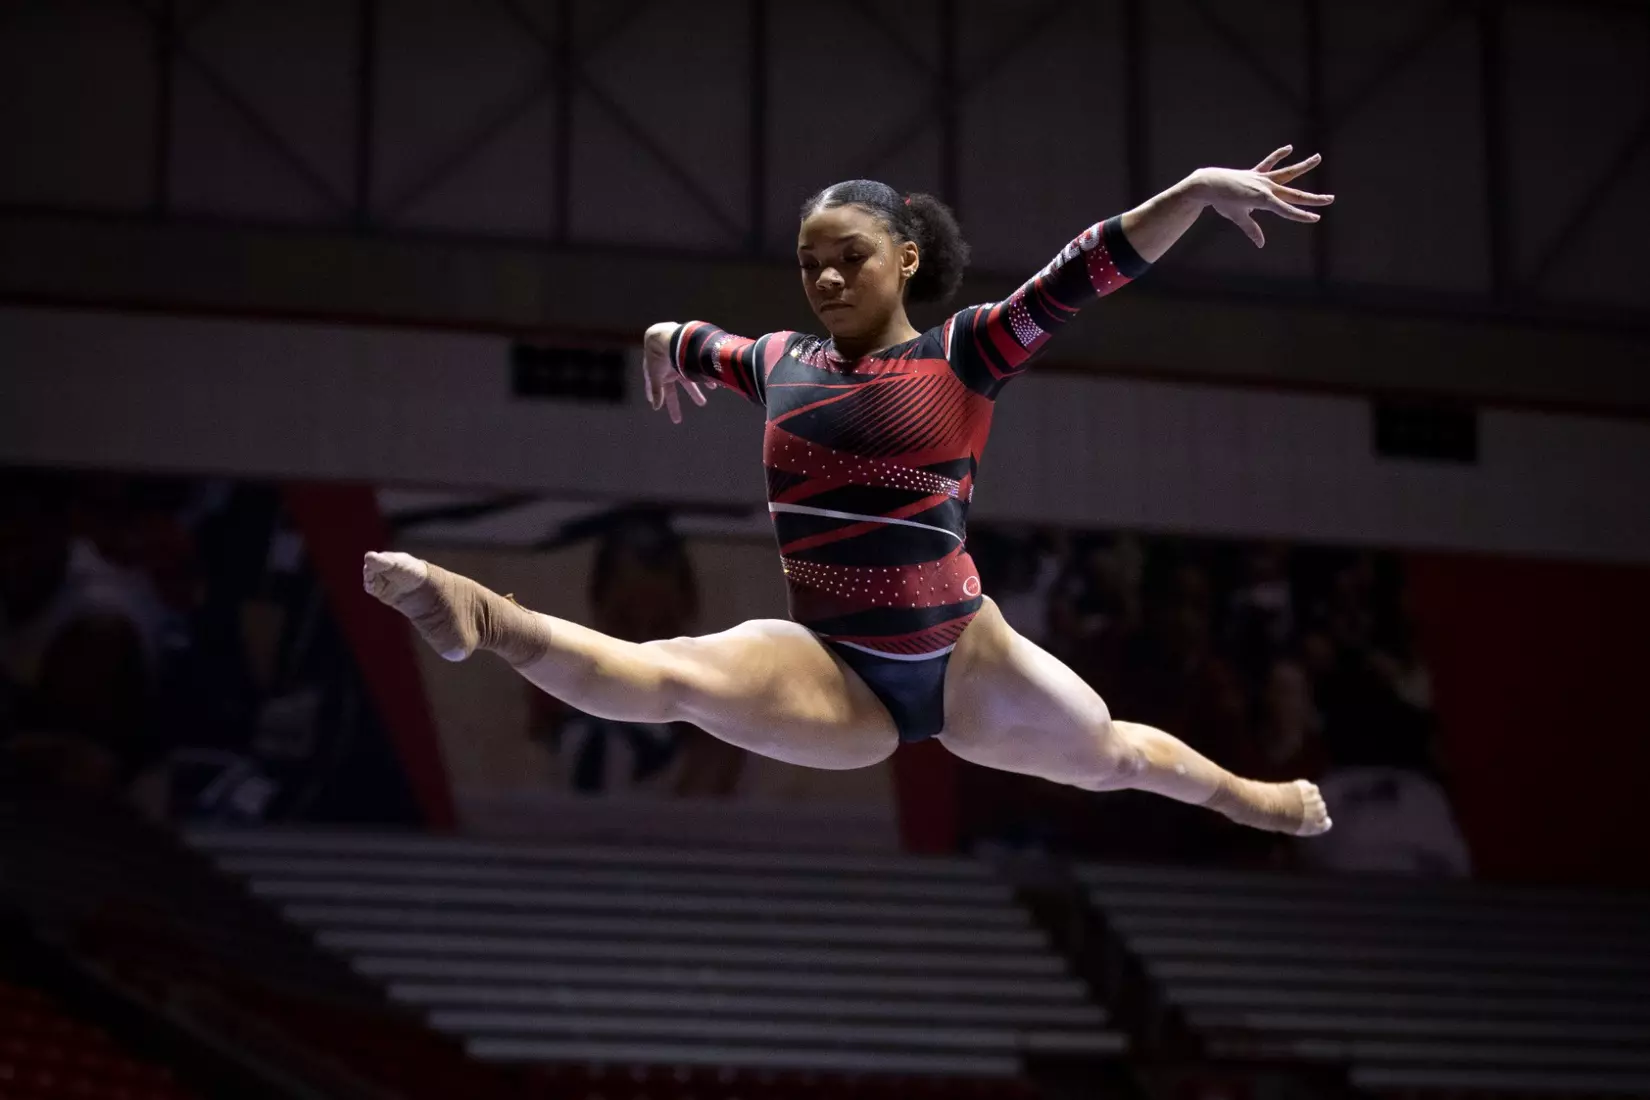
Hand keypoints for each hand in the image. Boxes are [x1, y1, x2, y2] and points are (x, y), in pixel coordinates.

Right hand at [641, 322, 707, 424]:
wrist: (667, 334)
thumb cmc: (657, 353)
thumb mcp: (655, 374)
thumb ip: (656, 391)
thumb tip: (655, 408)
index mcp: (659, 375)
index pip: (659, 392)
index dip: (659, 400)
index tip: (657, 408)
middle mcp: (669, 372)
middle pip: (673, 392)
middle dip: (675, 406)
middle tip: (677, 420)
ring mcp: (679, 366)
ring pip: (688, 383)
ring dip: (695, 393)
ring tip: (703, 403)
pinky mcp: (689, 361)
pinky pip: (699, 373)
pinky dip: (705, 379)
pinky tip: (713, 385)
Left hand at [1192, 145, 1333, 247]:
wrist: (1209, 184)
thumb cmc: (1222, 203)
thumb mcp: (1237, 217)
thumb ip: (1251, 229)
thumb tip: (1260, 244)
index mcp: (1264, 200)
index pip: (1287, 210)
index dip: (1302, 216)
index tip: (1316, 218)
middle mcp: (1267, 187)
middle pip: (1294, 194)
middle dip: (1312, 199)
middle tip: (1330, 198)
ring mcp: (1262, 178)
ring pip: (1287, 172)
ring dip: (1303, 166)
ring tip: (1318, 157)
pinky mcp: (1256, 173)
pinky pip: (1269, 163)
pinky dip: (1279, 155)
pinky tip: (1289, 148)